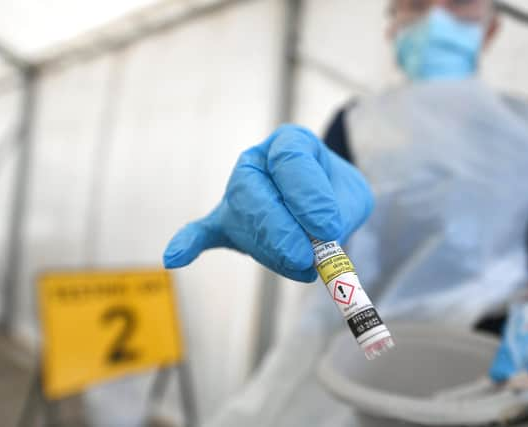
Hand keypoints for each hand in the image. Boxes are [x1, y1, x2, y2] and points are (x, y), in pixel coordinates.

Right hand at [162, 124, 373, 281]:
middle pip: (254, 190)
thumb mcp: (352, 195)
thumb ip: (339, 211)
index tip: (329, 228)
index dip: (308, 196)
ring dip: (269, 249)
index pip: (291, 160)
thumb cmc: (336, 195)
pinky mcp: (227, 221)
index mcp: (291, 143)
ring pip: (240, 218)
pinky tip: (175, 257)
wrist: (325, 201)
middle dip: (279, 229)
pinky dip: (190, 244)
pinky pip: (203, 231)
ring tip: (301, 267)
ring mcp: (238, 191)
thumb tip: (322, 235)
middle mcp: (258, 161)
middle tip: (305, 257)